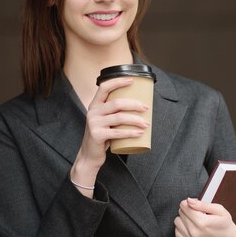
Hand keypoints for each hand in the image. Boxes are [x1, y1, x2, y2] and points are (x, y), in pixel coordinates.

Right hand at [71, 77, 149, 193]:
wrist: (89, 155)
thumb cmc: (102, 136)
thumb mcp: (104, 121)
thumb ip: (114, 113)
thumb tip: (138, 105)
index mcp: (94, 105)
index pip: (104, 87)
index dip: (118, 82)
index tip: (132, 81)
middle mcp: (93, 112)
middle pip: (117, 103)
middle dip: (134, 104)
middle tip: (146, 108)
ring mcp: (94, 123)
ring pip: (119, 118)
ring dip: (136, 120)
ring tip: (146, 123)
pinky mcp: (97, 135)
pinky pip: (117, 132)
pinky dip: (131, 132)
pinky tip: (139, 133)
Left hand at [174, 198, 235, 236]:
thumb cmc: (225, 225)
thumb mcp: (219, 210)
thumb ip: (203, 204)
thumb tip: (189, 201)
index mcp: (202, 222)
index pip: (184, 206)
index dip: (189, 203)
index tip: (195, 206)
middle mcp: (195, 233)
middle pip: (180, 213)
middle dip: (188, 211)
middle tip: (198, 214)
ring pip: (177, 223)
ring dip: (184, 220)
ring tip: (194, 222)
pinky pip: (177, 233)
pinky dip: (183, 229)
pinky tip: (192, 229)